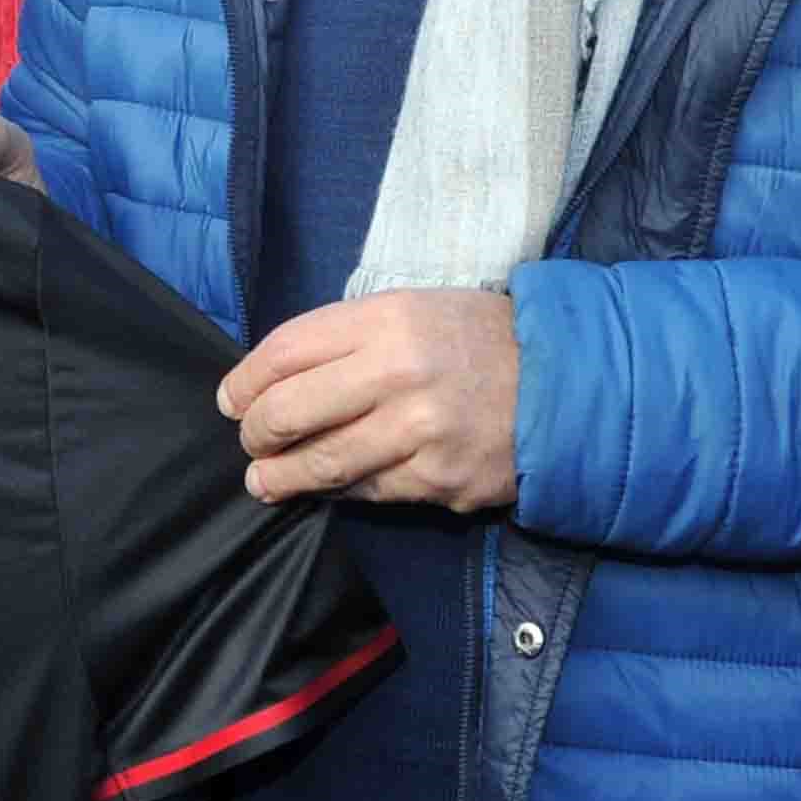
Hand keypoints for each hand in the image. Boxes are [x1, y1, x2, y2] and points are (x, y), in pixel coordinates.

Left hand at [222, 290, 520, 512]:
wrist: (569, 382)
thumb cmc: (478, 340)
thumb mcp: (413, 309)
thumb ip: (346, 336)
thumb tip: (273, 376)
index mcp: (386, 320)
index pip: (284, 352)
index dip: (244, 381)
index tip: (231, 400)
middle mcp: (399, 374)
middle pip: (289, 412)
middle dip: (255, 433)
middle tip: (250, 441)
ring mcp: (420, 432)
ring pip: (321, 463)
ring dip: (280, 476)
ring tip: (262, 481)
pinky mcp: (440, 480)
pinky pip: (368, 491)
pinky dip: (339, 491)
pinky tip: (325, 488)